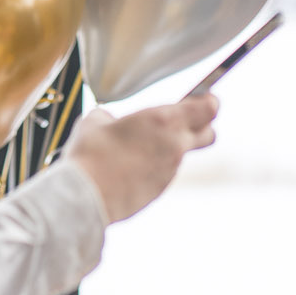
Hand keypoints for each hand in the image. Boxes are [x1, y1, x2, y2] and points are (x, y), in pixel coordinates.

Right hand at [65, 96, 218, 222]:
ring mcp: (170, 172)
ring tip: (136, 148)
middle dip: (203, 126)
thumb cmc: (91, 154)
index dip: (208, 102)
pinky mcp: (160, 191)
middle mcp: (175, 147)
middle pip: (209, 134)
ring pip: (181, 155)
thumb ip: (111, 116)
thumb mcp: (96, 121)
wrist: (86, 196)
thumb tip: (109, 120)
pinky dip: (153, 168)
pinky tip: (128, 169)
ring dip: (168, 149)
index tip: (202, 98)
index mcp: (165, 121)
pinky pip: (163, 173)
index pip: (208, 108)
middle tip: (184, 122)